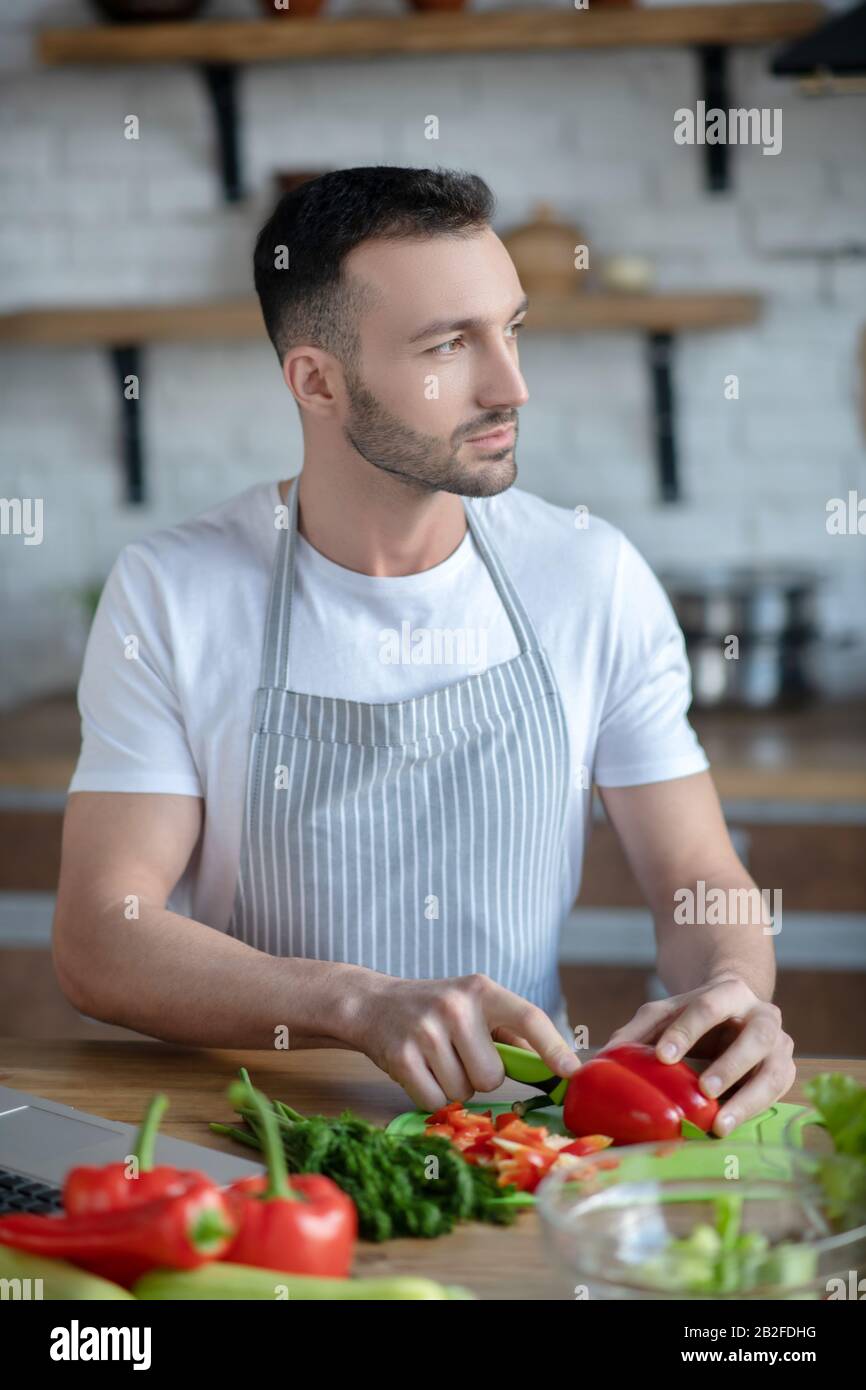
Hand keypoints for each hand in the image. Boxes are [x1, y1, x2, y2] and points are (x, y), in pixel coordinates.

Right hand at [346, 970, 579, 1111]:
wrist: (372, 1003)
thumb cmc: (434, 1010)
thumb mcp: (473, 1005)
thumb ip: (510, 1032)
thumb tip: (555, 1066)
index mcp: (482, 990)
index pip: (528, 1017)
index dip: (553, 1047)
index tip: (572, 1072)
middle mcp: (456, 1006)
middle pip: (492, 1077)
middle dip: (479, 1076)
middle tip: (457, 1055)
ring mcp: (427, 1031)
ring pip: (463, 1092)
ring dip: (452, 1086)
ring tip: (435, 1058)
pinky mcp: (402, 1057)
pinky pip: (434, 1101)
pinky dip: (429, 1095)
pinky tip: (418, 1069)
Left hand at [600, 972, 795, 1136]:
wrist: (734, 1012)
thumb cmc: (693, 1016)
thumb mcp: (664, 1014)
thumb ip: (637, 1032)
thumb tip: (602, 1061)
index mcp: (730, 992)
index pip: (708, 1007)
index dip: (687, 1032)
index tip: (663, 1056)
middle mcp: (764, 1016)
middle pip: (755, 1037)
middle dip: (730, 1065)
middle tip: (703, 1089)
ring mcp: (780, 1046)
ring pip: (774, 1071)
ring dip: (748, 1099)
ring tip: (719, 1124)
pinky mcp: (785, 1072)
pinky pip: (775, 1095)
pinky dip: (753, 1112)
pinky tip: (727, 1128)